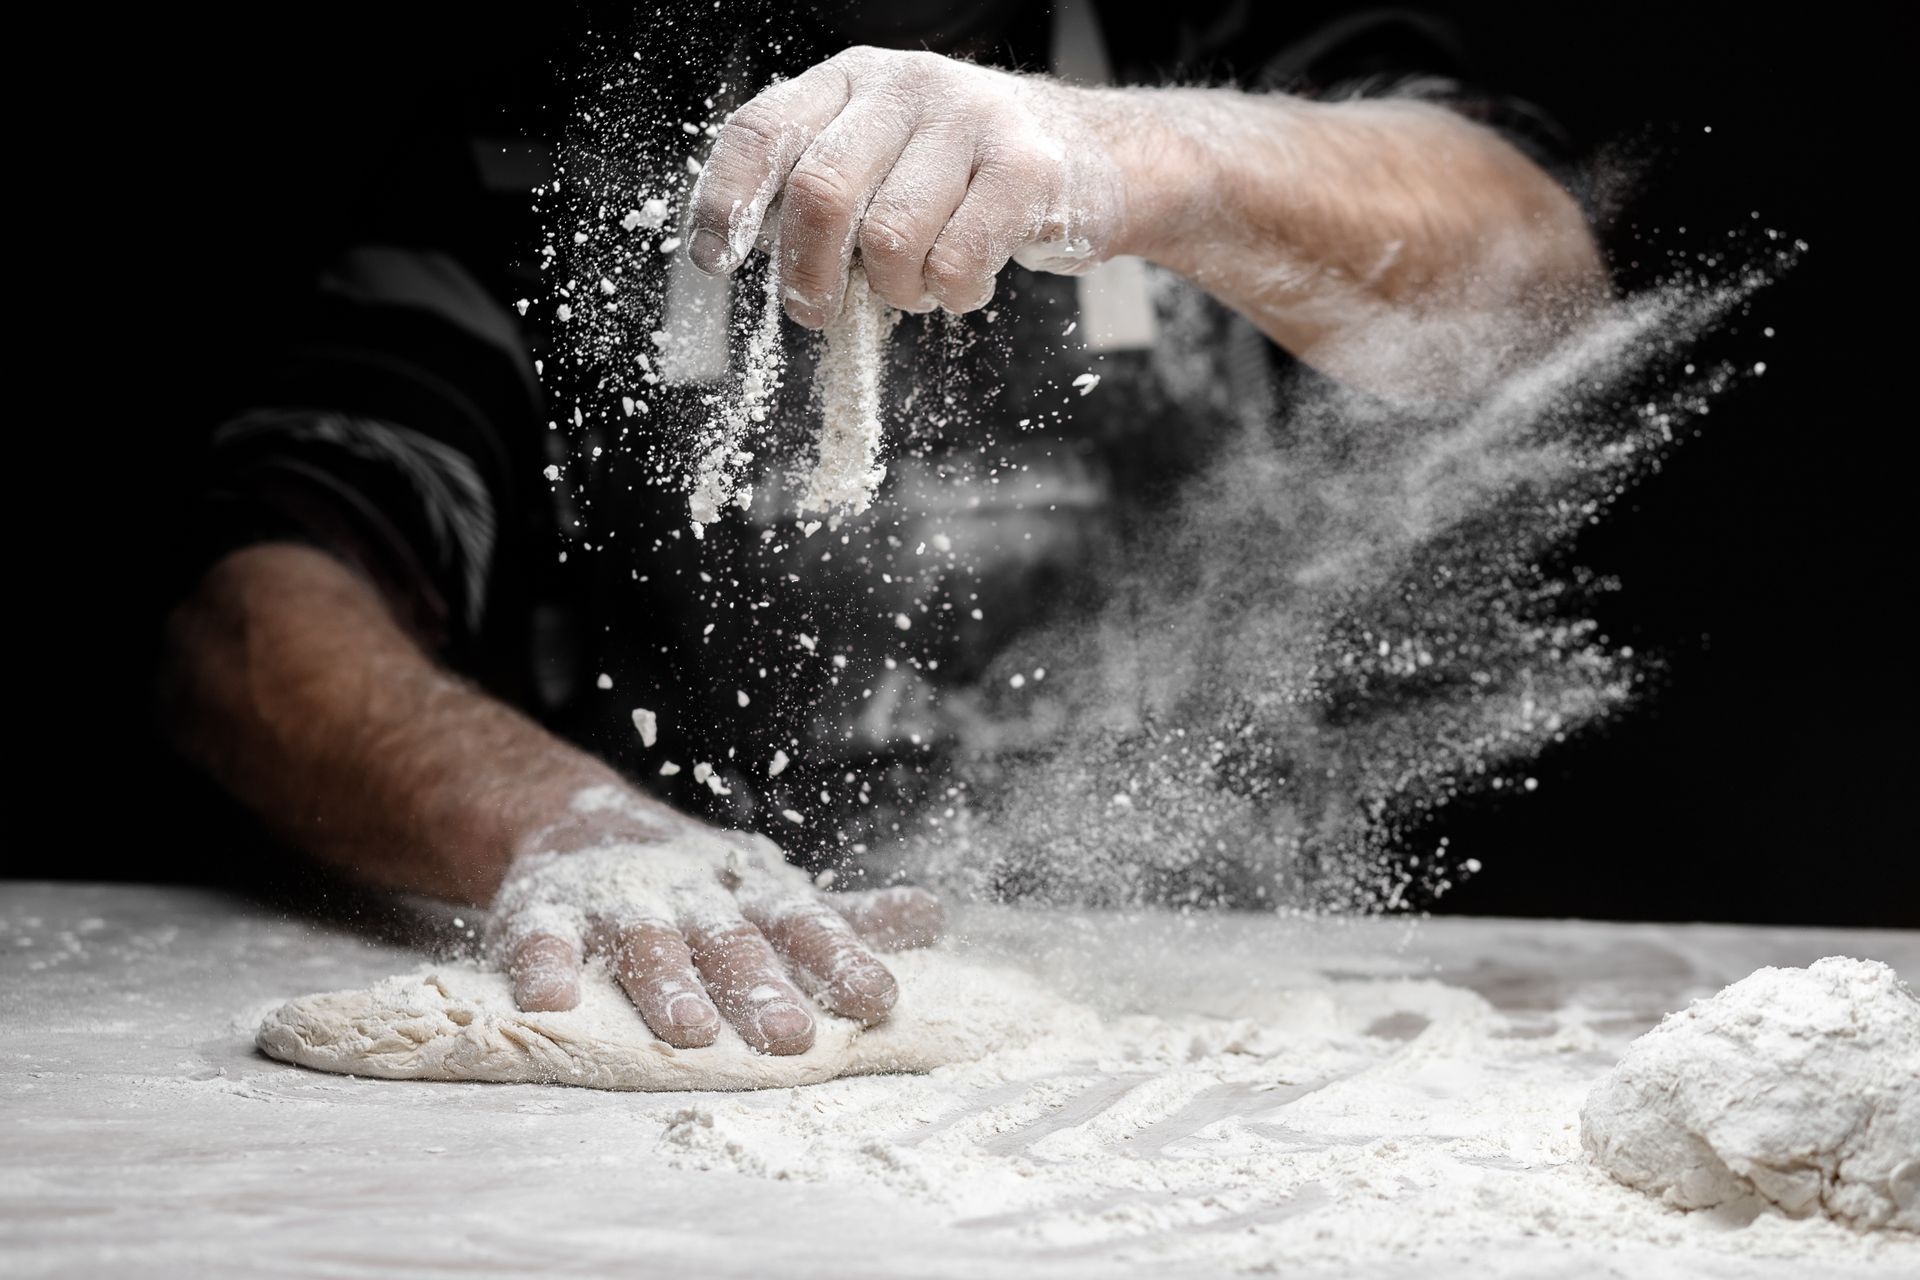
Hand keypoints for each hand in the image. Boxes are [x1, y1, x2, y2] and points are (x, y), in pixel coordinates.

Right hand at [488, 786, 942, 1054]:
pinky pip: (544, 937)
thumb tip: (935, 915)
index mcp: (752, 894)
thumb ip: (846, 918)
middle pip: (730, 942)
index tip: (879, 999)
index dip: (841, 961)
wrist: (579, 820)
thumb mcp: (772, 895)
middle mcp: (692, 894)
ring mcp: (619, 899)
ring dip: (667, 984)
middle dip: (761, 987)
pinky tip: (553, 1001)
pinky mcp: (546, 908)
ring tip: (689, 1031)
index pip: (806, 927)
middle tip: (792, 1037)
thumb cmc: (699, 881)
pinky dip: (546, 965)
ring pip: (647, 942)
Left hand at [687, 45, 1133, 325]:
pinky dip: (951, 296)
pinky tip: (964, 284)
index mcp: (851, 81)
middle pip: (820, 192)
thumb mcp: (884, 158)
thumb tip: (748, 254)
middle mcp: (904, 86)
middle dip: (806, 274)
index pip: (763, 131)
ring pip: (888, 239)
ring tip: (917, 286)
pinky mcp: (1024, 168)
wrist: (1094, 160)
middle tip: (816, 311)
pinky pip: (955, 263)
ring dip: (895, 290)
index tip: (716, 261)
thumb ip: (822, 191)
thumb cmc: (968, 176)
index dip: (726, 201)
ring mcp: (969, 120)